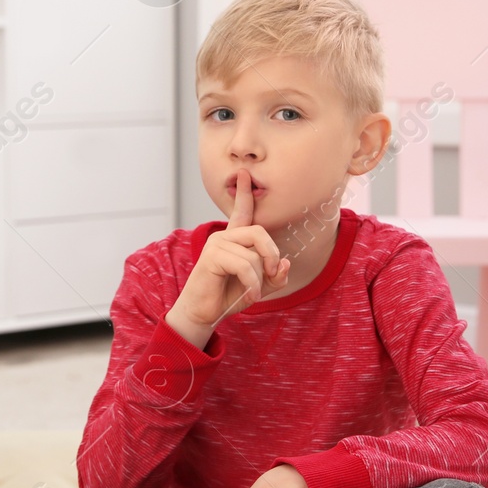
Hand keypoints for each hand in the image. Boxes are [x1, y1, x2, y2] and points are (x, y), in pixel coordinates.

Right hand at [167, 170, 290, 344]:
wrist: (203, 313)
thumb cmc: (228, 297)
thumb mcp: (260, 286)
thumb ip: (275, 275)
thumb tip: (284, 263)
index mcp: (233, 240)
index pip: (241, 211)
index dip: (244, 193)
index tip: (244, 173)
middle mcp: (223, 237)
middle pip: (259, 231)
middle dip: (271, 255)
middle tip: (270, 274)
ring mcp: (216, 244)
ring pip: (254, 254)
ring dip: (259, 279)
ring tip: (253, 292)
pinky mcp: (212, 257)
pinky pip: (245, 266)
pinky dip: (252, 284)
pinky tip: (249, 295)